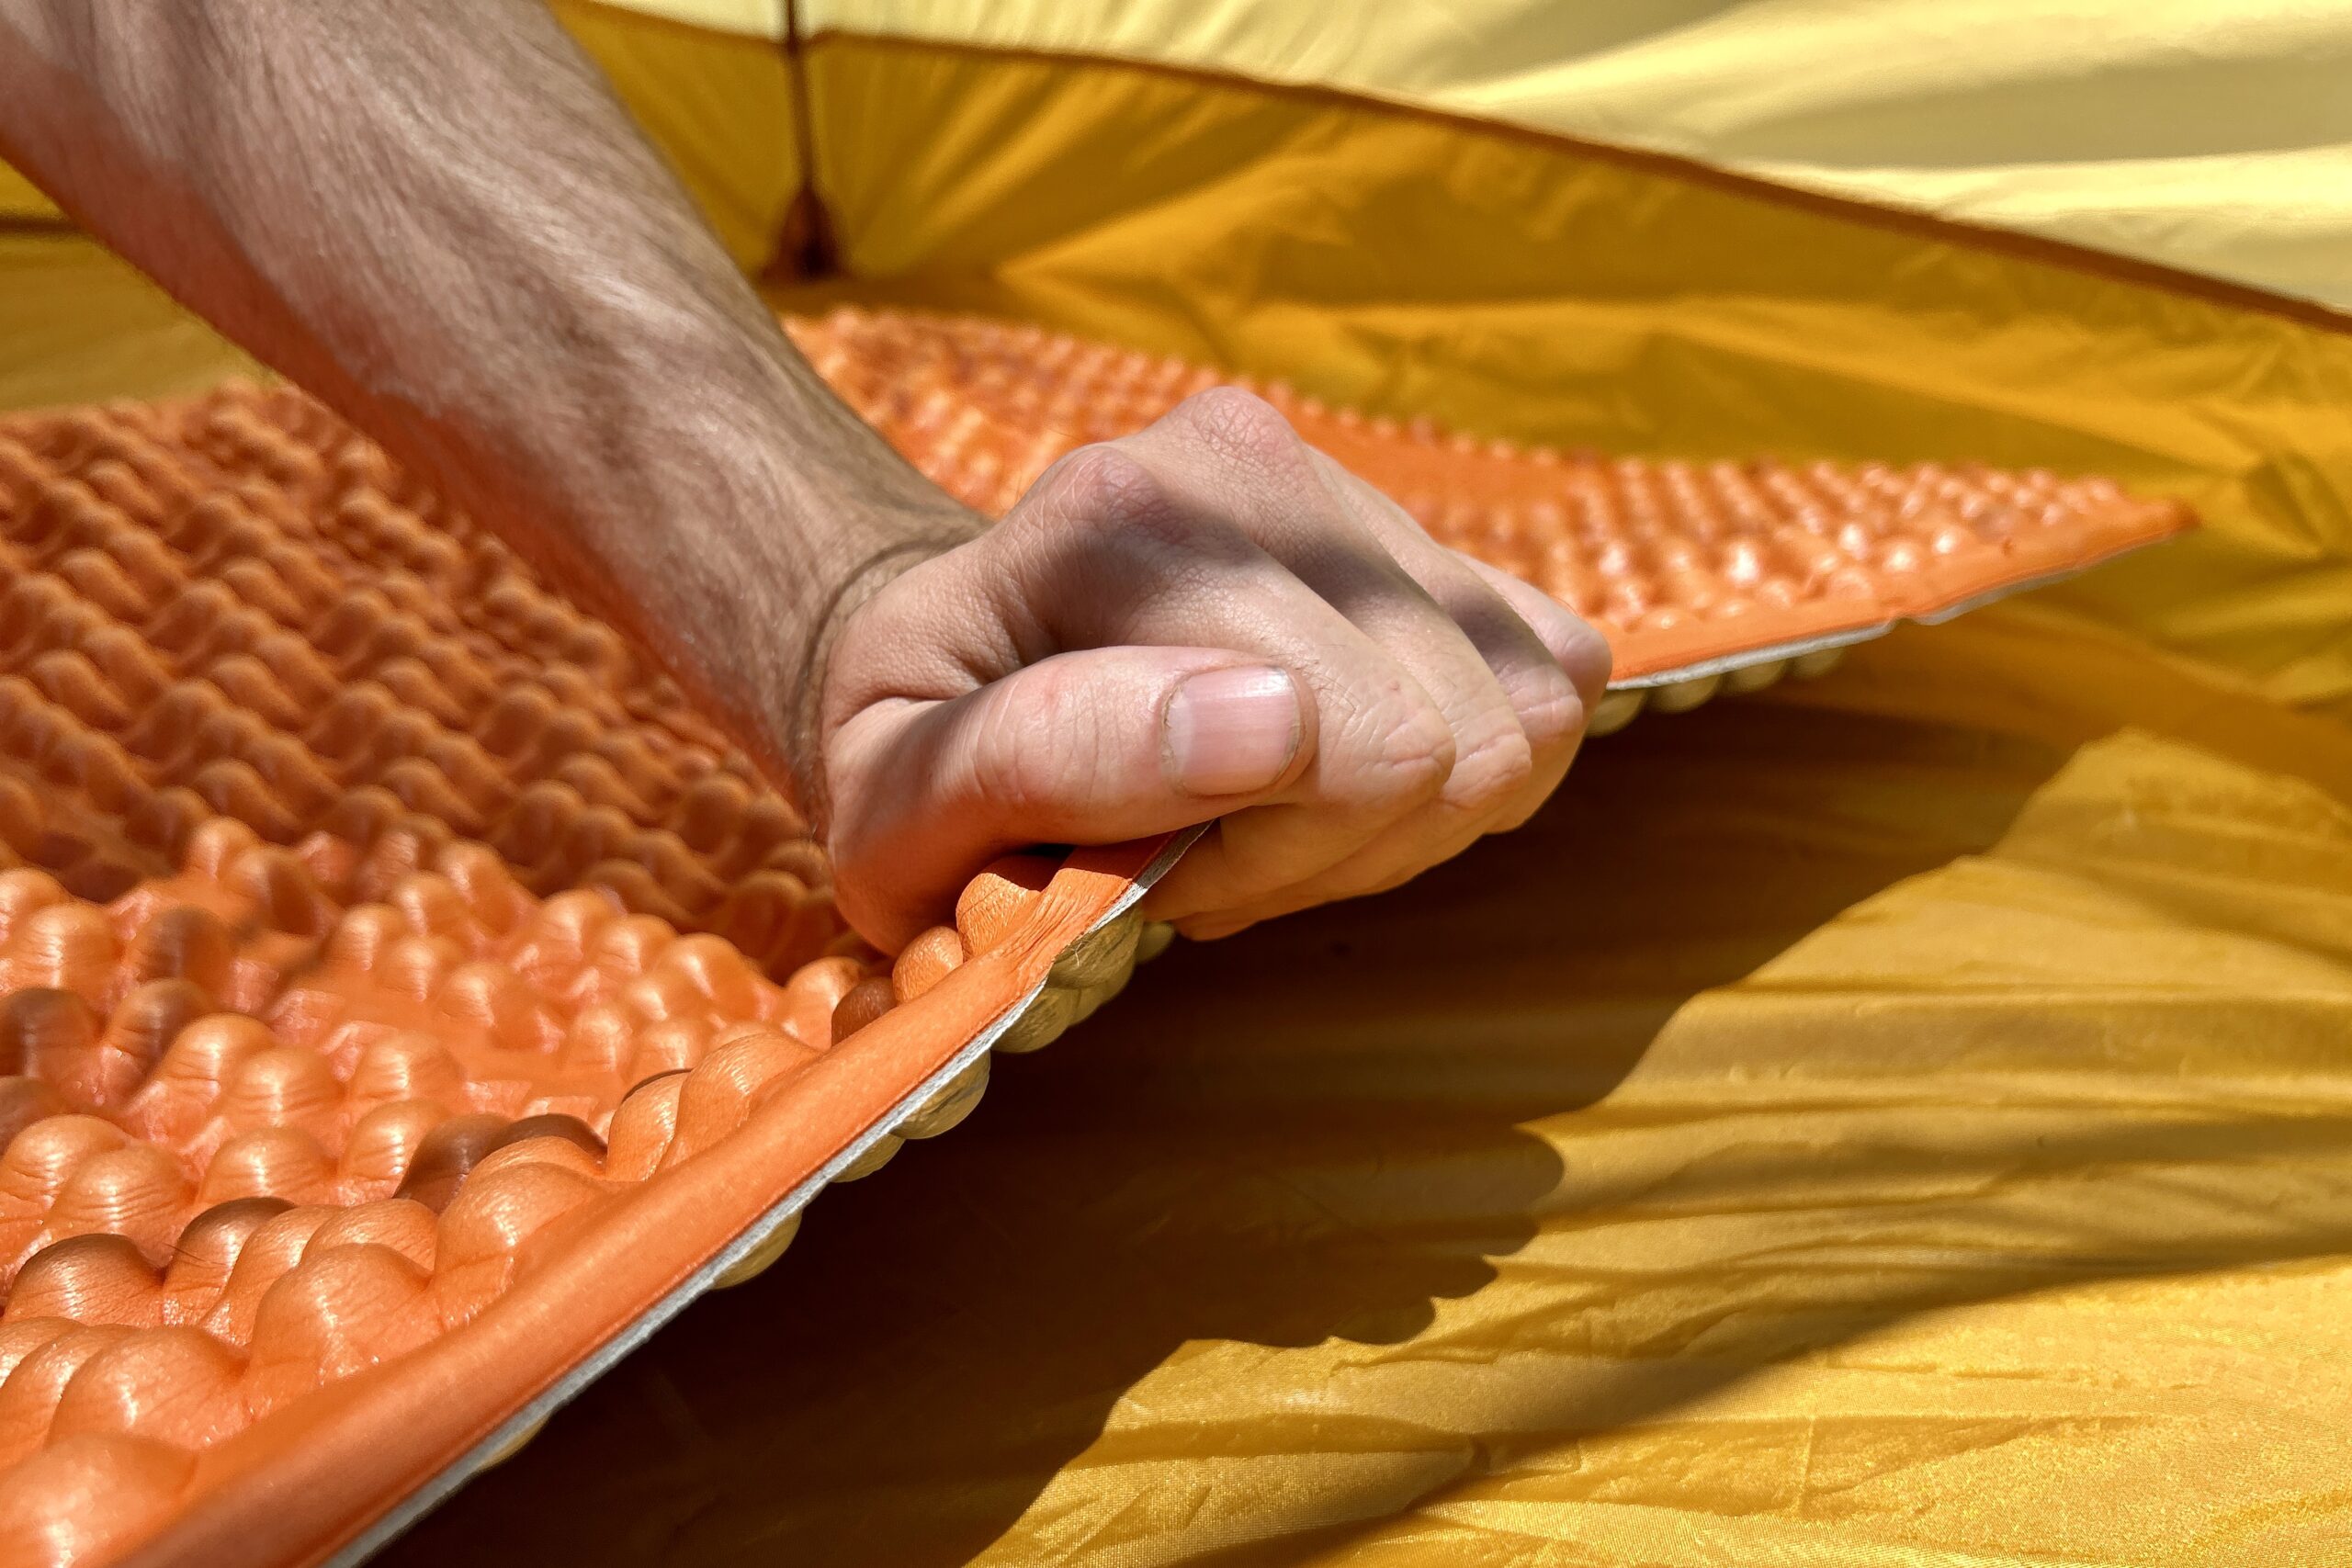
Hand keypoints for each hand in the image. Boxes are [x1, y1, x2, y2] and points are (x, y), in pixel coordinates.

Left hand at [815, 388, 1610, 950]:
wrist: (942, 659)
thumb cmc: (904, 761)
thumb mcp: (897, 807)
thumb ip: (1049, 761)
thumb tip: (1279, 721)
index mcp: (1120, 515)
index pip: (1368, 748)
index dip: (1271, 865)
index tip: (1147, 868)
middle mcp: (1253, 461)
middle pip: (1462, 738)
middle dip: (1334, 848)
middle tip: (1197, 851)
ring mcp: (1345, 482)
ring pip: (1524, 712)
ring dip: (1394, 818)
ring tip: (1251, 815)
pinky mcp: (1413, 526)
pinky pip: (1553, 673)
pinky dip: (1459, 766)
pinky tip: (1326, 774)